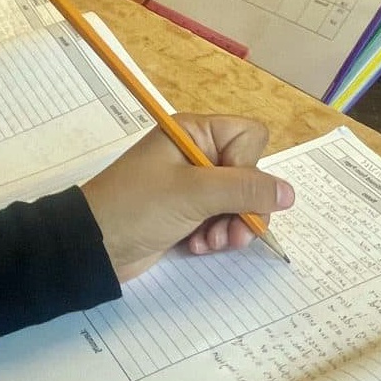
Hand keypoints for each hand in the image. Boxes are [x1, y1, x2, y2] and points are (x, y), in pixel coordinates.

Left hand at [81, 114, 294, 281]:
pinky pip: (222, 219)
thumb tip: (290, 193)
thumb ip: (246, 190)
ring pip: (240, 201)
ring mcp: (194, 184)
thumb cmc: (137, 207)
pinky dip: (215, 235)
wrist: (91, 247)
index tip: (228, 190)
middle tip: (231, 232)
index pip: (250, 138)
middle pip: (250, 174)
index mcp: (196, 133)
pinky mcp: (189, 211)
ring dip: (231, 226)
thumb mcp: (193, 194)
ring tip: (210, 242)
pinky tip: (197, 245)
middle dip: (244, 207)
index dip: (248, 167)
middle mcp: (198, 154)